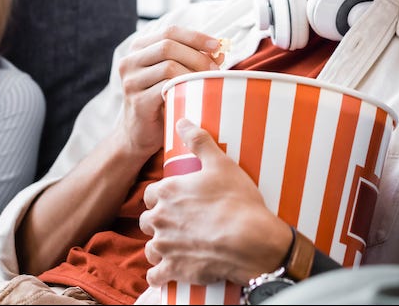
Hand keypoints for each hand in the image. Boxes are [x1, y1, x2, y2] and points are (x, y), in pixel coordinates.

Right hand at [116, 26, 224, 158]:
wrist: (140, 134)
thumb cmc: (161, 100)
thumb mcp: (176, 75)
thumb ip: (194, 60)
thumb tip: (219, 52)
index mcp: (139, 48)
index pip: (169, 31)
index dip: (195, 36)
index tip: (216, 45)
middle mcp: (129, 61)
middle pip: (168, 45)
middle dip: (196, 55)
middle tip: (215, 69)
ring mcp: (131, 81)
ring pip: (168, 66)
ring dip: (193, 72)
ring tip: (208, 82)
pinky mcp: (137, 101)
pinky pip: (166, 88)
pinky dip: (184, 88)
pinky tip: (194, 94)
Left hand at [140, 118, 292, 285]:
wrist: (251, 241)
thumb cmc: (238, 201)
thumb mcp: (221, 163)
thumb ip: (199, 141)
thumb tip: (182, 121)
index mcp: (167, 192)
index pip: (150, 194)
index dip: (161, 197)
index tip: (174, 201)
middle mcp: (160, 219)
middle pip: (147, 221)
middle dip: (159, 222)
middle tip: (178, 223)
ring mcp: (165, 246)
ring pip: (151, 248)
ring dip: (160, 248)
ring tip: (177, 247)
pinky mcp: (174, 270)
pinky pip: (155, 276)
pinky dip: (161, 274)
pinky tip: (171, 270)